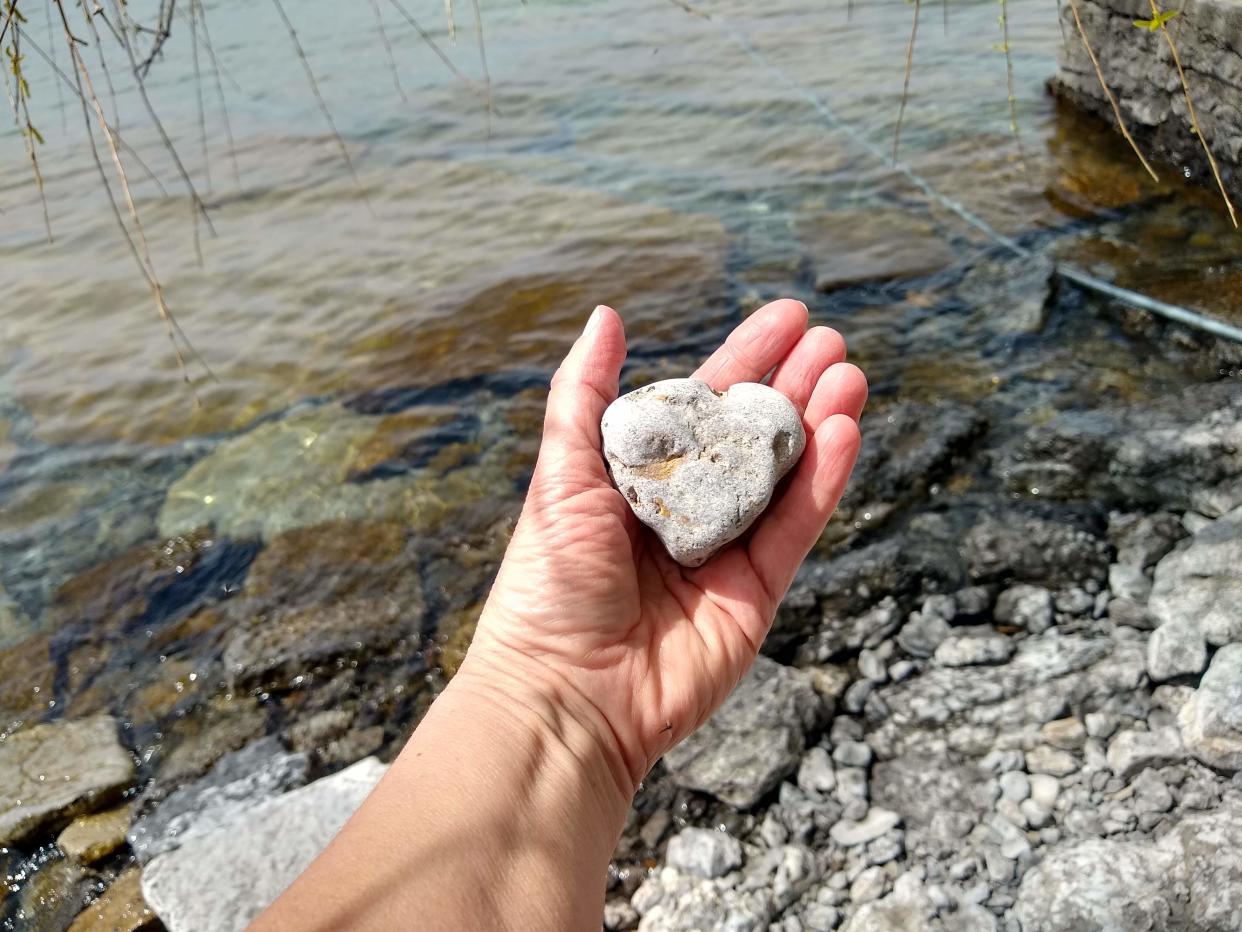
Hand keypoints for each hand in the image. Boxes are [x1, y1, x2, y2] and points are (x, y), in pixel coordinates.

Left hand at [462, 299, 866, 801]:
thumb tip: (606, 315)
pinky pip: (795, 529)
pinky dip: (823, 482)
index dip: (742, 359)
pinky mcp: (755, 596)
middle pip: (749, 437)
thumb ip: (585, 394)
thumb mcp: (560, 473)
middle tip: (829, 338)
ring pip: (782, 478)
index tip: (785, 318)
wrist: (565, 695)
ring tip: (849, 371)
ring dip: (817, 423)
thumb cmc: (549, 584)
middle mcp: (683, 511)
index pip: (699, 406)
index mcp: (636, 479)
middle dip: (790, 385)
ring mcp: (723, 554)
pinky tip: (844, 431)